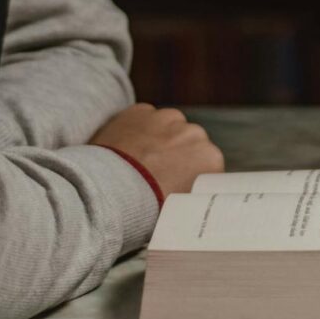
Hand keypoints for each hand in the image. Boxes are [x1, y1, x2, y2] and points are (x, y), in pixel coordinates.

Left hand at [90, 103, 223, 196]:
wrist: (109, 192)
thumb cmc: (146, 206)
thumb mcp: (181, 207)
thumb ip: (192, 192)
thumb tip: (189, 195)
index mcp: (210, 157)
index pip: (208, 164)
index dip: (193, 174)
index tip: (179, 183)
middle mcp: (192, 132)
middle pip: (189, 142)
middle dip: (178, 153)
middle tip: (158, 174)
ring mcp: (165, 117)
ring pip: (168, 126)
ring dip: (159, 138)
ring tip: (140, 160)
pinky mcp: (140, 111)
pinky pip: (144, 118)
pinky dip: (138, 129)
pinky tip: (127, 148)